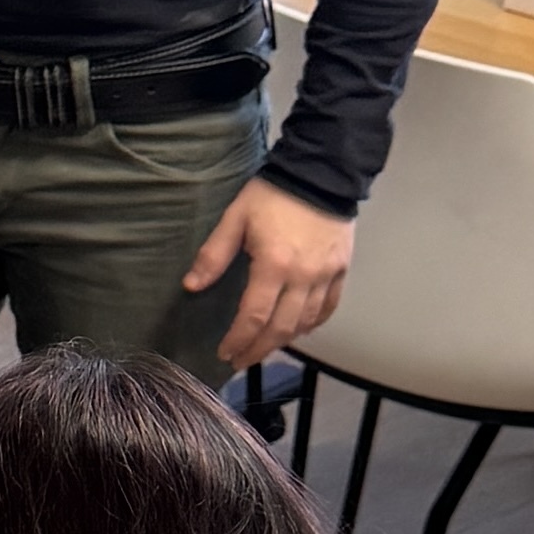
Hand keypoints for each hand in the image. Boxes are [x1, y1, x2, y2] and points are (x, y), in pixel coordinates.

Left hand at [188, 173, 355, 366]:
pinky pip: (329, 307)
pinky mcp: (341, 270)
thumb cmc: (273, 194)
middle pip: (281, 328)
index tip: (226, 353)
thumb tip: (191, 285)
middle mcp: (302, 278)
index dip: (239, 340)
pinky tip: (299, 330)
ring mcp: (325, 276)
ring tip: (265, 347)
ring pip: (306, 322)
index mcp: (273, 266)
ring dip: (284, 340)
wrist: (321, 172)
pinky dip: (313, 324)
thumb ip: (214, 254)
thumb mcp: (236, 218)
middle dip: (259, 350)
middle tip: (242, 360)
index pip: (254, 317)